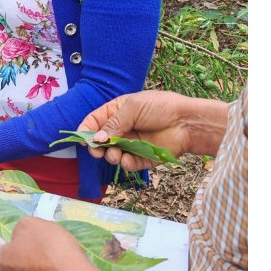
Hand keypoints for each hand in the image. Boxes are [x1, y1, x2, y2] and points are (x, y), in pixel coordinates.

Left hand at [0, 217, 118, 270]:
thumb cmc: (49, 251)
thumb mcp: (31, 224)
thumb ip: (19, 228)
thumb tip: (19, 235)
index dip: (0, 231)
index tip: (12, 226)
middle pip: (6, 261)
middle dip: (17, 249)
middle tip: (33, 238)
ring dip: (32, 264)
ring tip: (49, 253)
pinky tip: (57, 268)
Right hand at [79, 90, 229, 169]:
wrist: (187, 122)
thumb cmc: (160, 107)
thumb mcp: (132, 108)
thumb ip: (113, 124)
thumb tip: (97, 139)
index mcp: (118, 112)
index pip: (95, 121)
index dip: (87, 130)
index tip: (82, 140)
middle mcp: (123, 129)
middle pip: (101, 141)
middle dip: (97, 147)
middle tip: (97, 151)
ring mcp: (132, 144)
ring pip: (113, 154)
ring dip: (110, 156)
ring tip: (115, 154)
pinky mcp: (143, 158)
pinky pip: (129, 163)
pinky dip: (126, 163)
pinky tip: (127, 160)